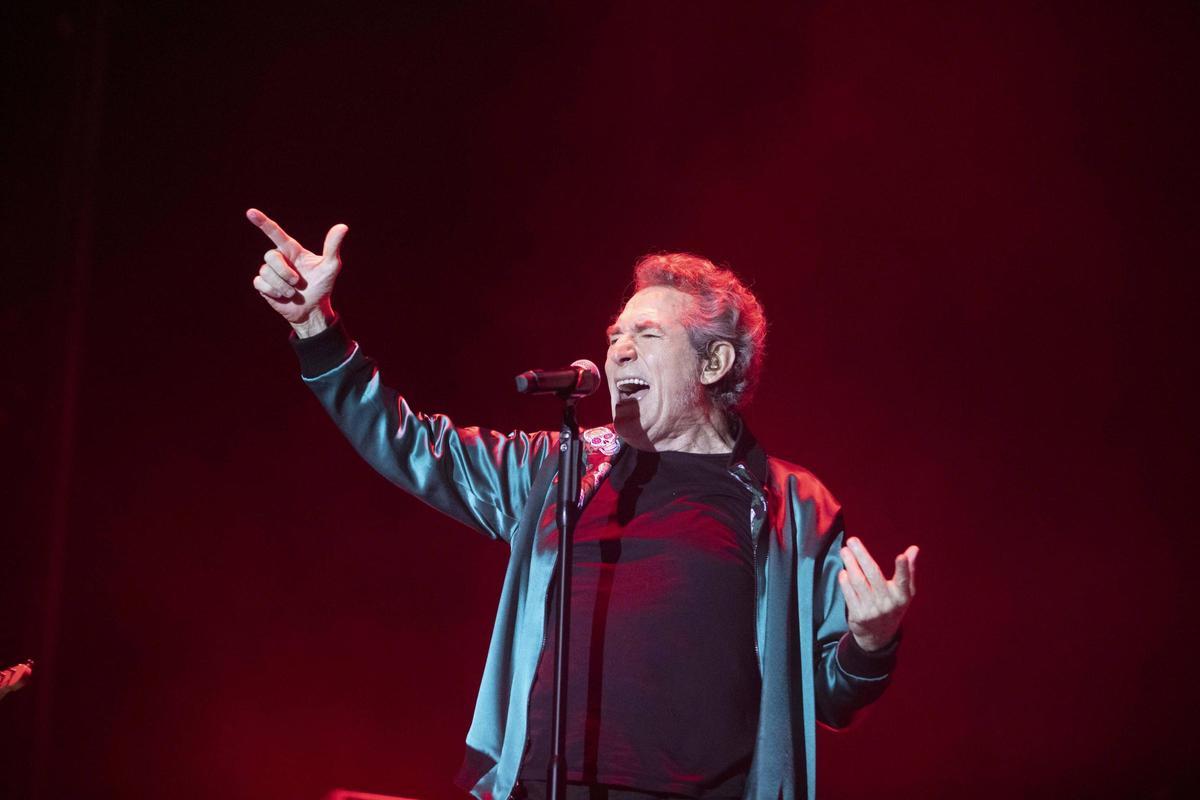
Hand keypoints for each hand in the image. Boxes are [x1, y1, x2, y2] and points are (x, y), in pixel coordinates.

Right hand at [246, 208, 347, 335]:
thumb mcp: (331, 266)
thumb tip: (343, 226)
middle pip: (270, 255)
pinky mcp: (264, 285)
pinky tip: (283, 296)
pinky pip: (260, 283)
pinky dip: (274, 292)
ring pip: (266, 271)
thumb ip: (333, 246)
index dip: (262, 222)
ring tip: (293, 292)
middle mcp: (279, 258)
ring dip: (282, 285)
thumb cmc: (322, 285)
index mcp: (292, 250)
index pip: (275, 233)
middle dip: (284, 271)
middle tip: (297, 282)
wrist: (313, 308)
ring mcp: (270, 272)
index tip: (250, 212)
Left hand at [838, 537, 918, 651]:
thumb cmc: (892, 606)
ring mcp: (872, 610)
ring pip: (859, 582)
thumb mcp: (905, 592)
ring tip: (844, 551)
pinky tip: (843, 571)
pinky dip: (845, 582)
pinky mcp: (858, 616)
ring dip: (850, 564)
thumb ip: (908, 571)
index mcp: (902, 597)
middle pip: (873, 575)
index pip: (903, 581)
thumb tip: (914, 549)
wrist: (878, 635)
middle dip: (862, 556)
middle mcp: (888, 603)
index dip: (903, 569)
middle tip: (852, 541)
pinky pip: (849, 594)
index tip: (901, 556)